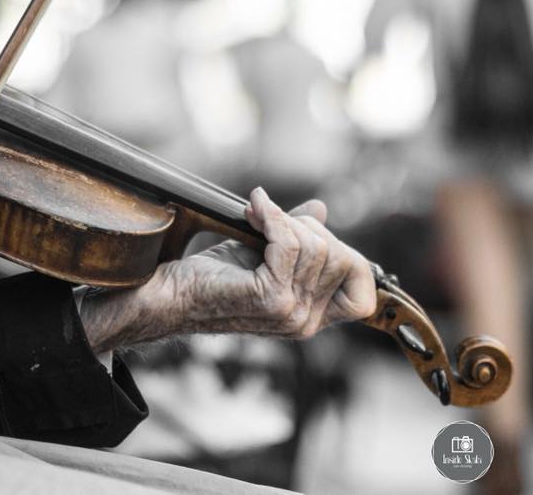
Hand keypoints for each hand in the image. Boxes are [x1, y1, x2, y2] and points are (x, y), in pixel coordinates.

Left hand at [79, 188, 376, 351]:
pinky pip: (289, 244)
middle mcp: (306, 322)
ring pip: (316, 247)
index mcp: (311, 318)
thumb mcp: (262, 255)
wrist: (169, 296)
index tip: (310, 234)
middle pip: (340, 257)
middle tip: (267, 217)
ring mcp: (291, 313)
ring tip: (255, 213)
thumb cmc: (208, 279)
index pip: (363, 295)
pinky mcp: (270, 298)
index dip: (349, 259)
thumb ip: (296, 239)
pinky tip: (253, 209)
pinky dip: (272, 217)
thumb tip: (321, 209)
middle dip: (305, 227)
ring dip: (283, 219)